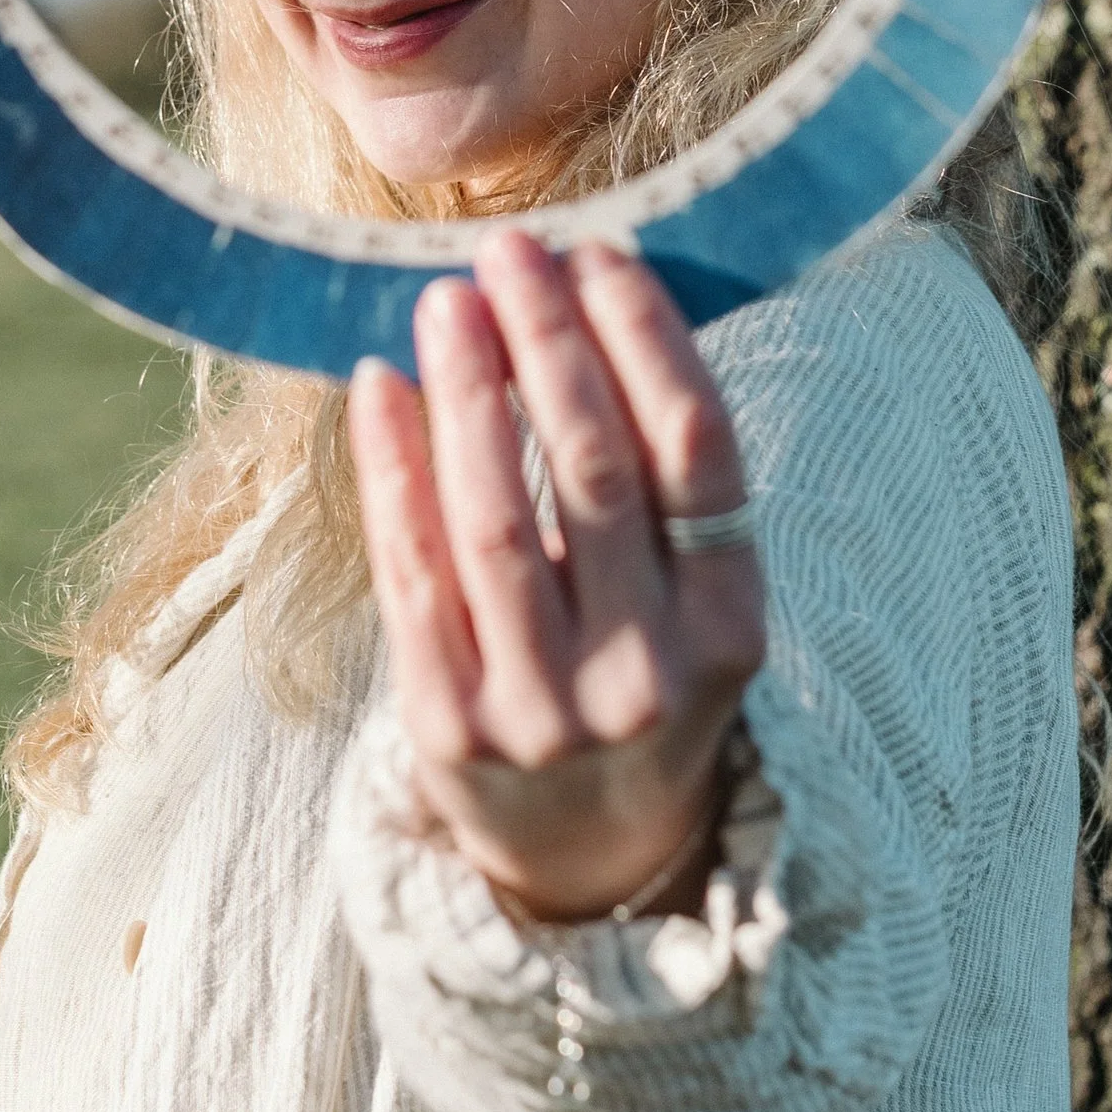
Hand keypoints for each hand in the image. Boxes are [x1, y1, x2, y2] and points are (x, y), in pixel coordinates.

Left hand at [348, 226, 765, 924]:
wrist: (591, 860)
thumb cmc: (643, 680)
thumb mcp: (697, 604)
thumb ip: (658, 485)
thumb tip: (587, 300)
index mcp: (731, 626)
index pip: (697, 452)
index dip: (646, 339)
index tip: (601, 252)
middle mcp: (647, 670)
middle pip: (595, 469)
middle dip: (550, 342)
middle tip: (513, 250)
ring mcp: (543, 706)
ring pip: (495, 515)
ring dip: (467, 389)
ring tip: (445, 300)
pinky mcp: (448, 725)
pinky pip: (411, 572)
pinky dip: (391, 469)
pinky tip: (380, 386)